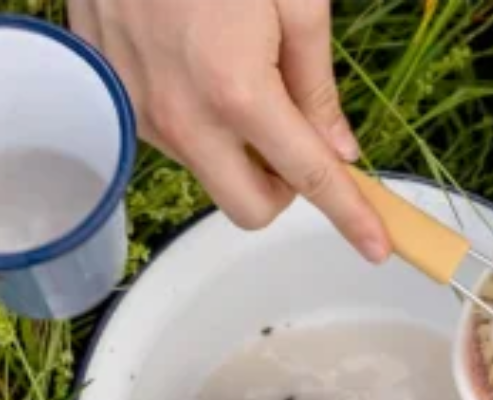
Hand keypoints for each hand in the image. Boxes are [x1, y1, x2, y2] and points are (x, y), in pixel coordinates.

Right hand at [67, 0, 389, 261]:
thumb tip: (338, 149)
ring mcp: (143, 112)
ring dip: (237, 149)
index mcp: (238, 91)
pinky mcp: (116, 99)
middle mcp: (185, 117)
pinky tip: (194, 59)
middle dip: (282, 189)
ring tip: (234, 68)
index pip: (310, 177)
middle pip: (250, 209)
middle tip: (293, 137)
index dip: (351, 216)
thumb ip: (317, 85)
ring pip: (211, 173)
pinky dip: (199, 120)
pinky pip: (174, 139)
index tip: (376, 246)